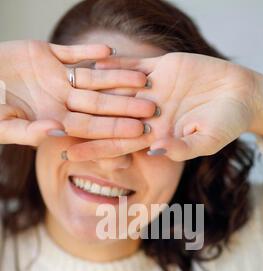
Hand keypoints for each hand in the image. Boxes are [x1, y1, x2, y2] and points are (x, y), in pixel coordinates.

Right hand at [0, 40, 155, 145]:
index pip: (92, 126)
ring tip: (142, 76)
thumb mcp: (3, 125)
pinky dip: (89, 51)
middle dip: (126, 105)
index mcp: (54, 120)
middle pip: (100, 103)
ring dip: (116, 77)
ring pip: (93, 78)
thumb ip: (28, 132)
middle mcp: (61, 101)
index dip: (115, 128)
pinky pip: (72, 53)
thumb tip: (56, 133)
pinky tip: (109, 51)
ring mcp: (55, 78)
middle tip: (152, 107)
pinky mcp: (46, 55)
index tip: (140, 131)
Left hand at [67, 51, 262, 160]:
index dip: (94, 150)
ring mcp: (153, 91)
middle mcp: (149, 115)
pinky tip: (90, 62)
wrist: (241, 94)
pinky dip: (113, 64)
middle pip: (109, 119)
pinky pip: (132, 66)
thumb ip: (182, 147)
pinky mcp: (160, 69)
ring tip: (64, 89)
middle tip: (53, 124)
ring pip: (116, 91)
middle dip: (83, 122)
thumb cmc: (228, 123)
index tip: (69, 157)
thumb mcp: (207, 140)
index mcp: (157, 136)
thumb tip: (154, 151)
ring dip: (92, 90)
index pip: (119, 145)